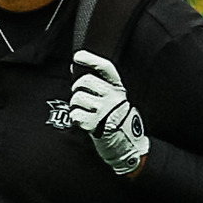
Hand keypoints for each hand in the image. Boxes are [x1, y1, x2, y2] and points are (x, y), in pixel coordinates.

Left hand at [69, 50, 148, 175]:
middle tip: (81, 97)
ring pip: (76, 98)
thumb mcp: (114, 100)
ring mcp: (104, 110)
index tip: (77, 56)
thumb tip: (74, 69)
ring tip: (85, 113)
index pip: (105, 67)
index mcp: (118, 89)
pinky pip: (74, 114)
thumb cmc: (117, 121)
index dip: (90, 59)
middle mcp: (113, 97)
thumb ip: (99, 85)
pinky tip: (85, 123)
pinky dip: (76, 119)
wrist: (128, 146)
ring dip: (76, 106)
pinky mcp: (95, 124)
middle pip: (84, 81)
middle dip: (77, 88)